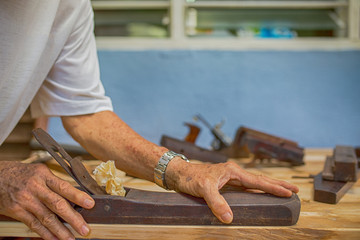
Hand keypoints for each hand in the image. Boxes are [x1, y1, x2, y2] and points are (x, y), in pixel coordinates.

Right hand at [0, 161, 94, 239]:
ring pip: (46, 218)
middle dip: (73, 219)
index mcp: (44, 175)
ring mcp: (25, 200)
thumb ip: (54, 183)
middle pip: (57, 204)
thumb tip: (74, 197)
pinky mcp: (16, 211)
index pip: (64, 187)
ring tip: (71, 238)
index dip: (78, 196)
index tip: (90, 204)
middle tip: (85, 229)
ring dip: (60, 230)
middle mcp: (35, 187)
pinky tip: (54, 239)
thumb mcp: (39, 172)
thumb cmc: (21, 174)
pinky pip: (33, 224)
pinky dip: (44, 233)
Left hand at [166, 159, 298, 223]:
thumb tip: (230, 219)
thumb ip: (216, 203)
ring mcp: (230, 177)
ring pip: (254, 182)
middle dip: (277, 184)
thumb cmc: (190, 177)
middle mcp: (233, 172)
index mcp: (232, 171)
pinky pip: (246, 186)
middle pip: (260, 179)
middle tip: (294, 189)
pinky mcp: (225, 182)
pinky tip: (260, 193)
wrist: (179, 173)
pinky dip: (256, 189)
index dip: (274, 187)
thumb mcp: (204, 190)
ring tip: (283, 190)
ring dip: (269, 185)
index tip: (289, 192)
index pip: (257, 181)